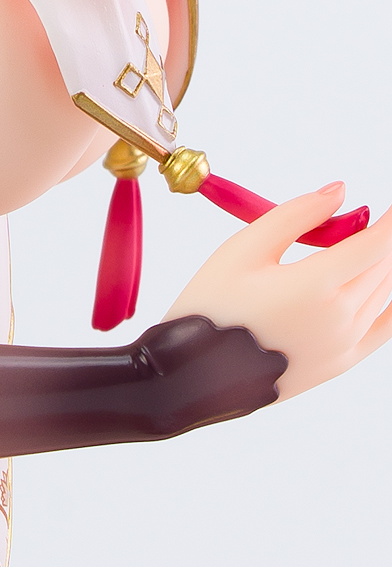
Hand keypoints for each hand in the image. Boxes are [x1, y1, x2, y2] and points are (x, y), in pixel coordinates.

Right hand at [165, 185, 391, 399]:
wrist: (194, 374)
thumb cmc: (211, 309)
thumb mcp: (242, 249)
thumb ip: (296, 215)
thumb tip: (338, 192)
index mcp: (316, 286)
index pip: (377, 243)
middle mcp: (340, 318)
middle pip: (382, 265)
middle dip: (377, 237)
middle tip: (356, 218)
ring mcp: (344, 344)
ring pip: (383, 292)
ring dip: (378, 264)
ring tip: (351, 246)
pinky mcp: (340, 363)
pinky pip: (383, 328)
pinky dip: (391, 302)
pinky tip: (389, 287)